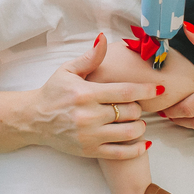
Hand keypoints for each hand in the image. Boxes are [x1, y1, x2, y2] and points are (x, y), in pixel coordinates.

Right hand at [31, 34, 152, 160]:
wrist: (33, 119)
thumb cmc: (53, 92)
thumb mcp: (68, 70)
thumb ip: (90, 57)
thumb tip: (104, 39)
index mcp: (86, 94)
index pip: (125, 92)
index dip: (146, 90)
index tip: (159, 88)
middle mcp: (89, 116)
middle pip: (130, 112)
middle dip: (139, 107)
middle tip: (136, 105)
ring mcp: (90, 136)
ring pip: (129, 133)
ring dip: (140, 126)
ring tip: (137, 121)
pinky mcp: (89, 151)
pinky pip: (121, 154)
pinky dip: (137, 149)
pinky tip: (143, 142)